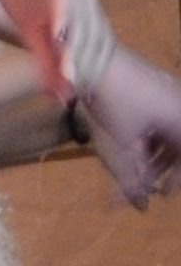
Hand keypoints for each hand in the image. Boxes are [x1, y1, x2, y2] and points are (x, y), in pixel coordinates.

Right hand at [0, 0, 88, 104]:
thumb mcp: (29, 29)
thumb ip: (45, 58)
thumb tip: (58, 93)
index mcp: (86, 5)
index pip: (97, 44)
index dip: (90, 70)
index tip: (80, 95)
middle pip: (95, 36)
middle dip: (86, 66)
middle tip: (75, 91)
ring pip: (82, 21)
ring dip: (76, 51)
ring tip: (70, 76)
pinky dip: (63, 20)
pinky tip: (58, 40)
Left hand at [82, 54, 180, 205]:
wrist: (94, 58)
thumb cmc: (114, 101)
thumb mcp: (122, 143)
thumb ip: (132, 178)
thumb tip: (138, 207)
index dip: (176, 179)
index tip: (162, 194)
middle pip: (179, 145)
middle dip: (163, 167)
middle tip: (149, 185)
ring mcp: (172, 94)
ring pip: (169, 132)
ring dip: (156, 153)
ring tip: (138, 168)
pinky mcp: (157, 86)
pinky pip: (161, 118)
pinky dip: (150, 135)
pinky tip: (134, 145)